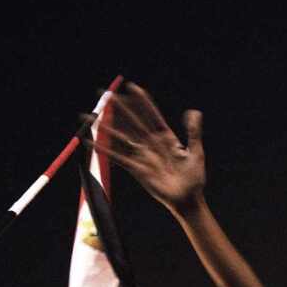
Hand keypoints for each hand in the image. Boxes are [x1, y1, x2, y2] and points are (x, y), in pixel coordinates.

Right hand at [87, 83, 205, 210]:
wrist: (187, 200)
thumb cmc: (194, 178)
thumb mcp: (196, 152)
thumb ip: (193, 133)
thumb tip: (194, 111)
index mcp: (167, 137)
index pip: (152, 114)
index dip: (142, 101)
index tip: (131, 86)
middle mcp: (151, 143)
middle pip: (132, 121)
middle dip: (119, 107)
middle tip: (105, 94)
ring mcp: (142, 155)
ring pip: (121, 136)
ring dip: (106, 126)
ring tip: (91, 115)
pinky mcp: (135, 168)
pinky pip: (117, 157)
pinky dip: (103, 149)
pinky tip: (90, 141)